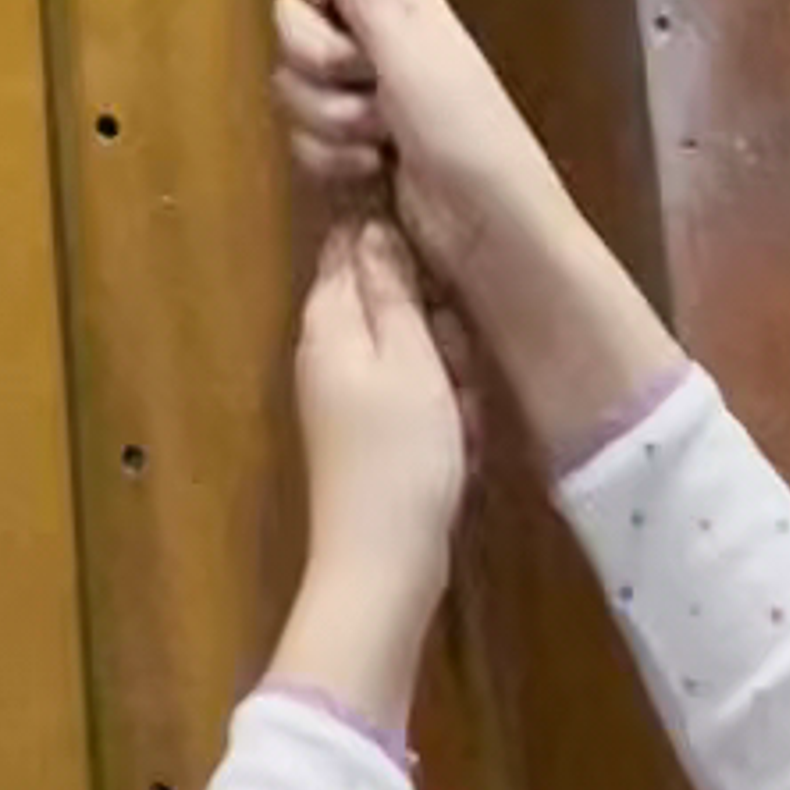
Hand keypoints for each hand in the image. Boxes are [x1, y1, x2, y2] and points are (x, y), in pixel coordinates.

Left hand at [273, 214, 469, 731]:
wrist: (383, 564)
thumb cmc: (401, 454)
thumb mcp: (409, 359)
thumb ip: (392, 289)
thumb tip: (372, 224)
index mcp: (328, 319)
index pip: (351, 244)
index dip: (400, 243)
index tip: (444, 269)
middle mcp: (327, 349)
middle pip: (388, 302)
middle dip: (436, 327)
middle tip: (459, 366)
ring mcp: (345, 396)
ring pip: (410, 355)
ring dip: (448, 379)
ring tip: (462, 416)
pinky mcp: (369, 436)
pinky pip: (412, 400)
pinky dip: (442, 418)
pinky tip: (460, 447)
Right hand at [274, 0, 680, 472]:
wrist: (485, 233)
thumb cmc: (465, 134)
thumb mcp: (415, 56)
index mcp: (404, 3)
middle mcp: (377, 43)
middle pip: (297, 16)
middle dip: (316, 54)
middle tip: (359, 78)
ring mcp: (360, 98)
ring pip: (294, 80)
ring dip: (326, 114)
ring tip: (375, 138)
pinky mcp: (346, 148)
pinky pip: (301, 135)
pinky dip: (326, 155)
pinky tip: (364, 170)